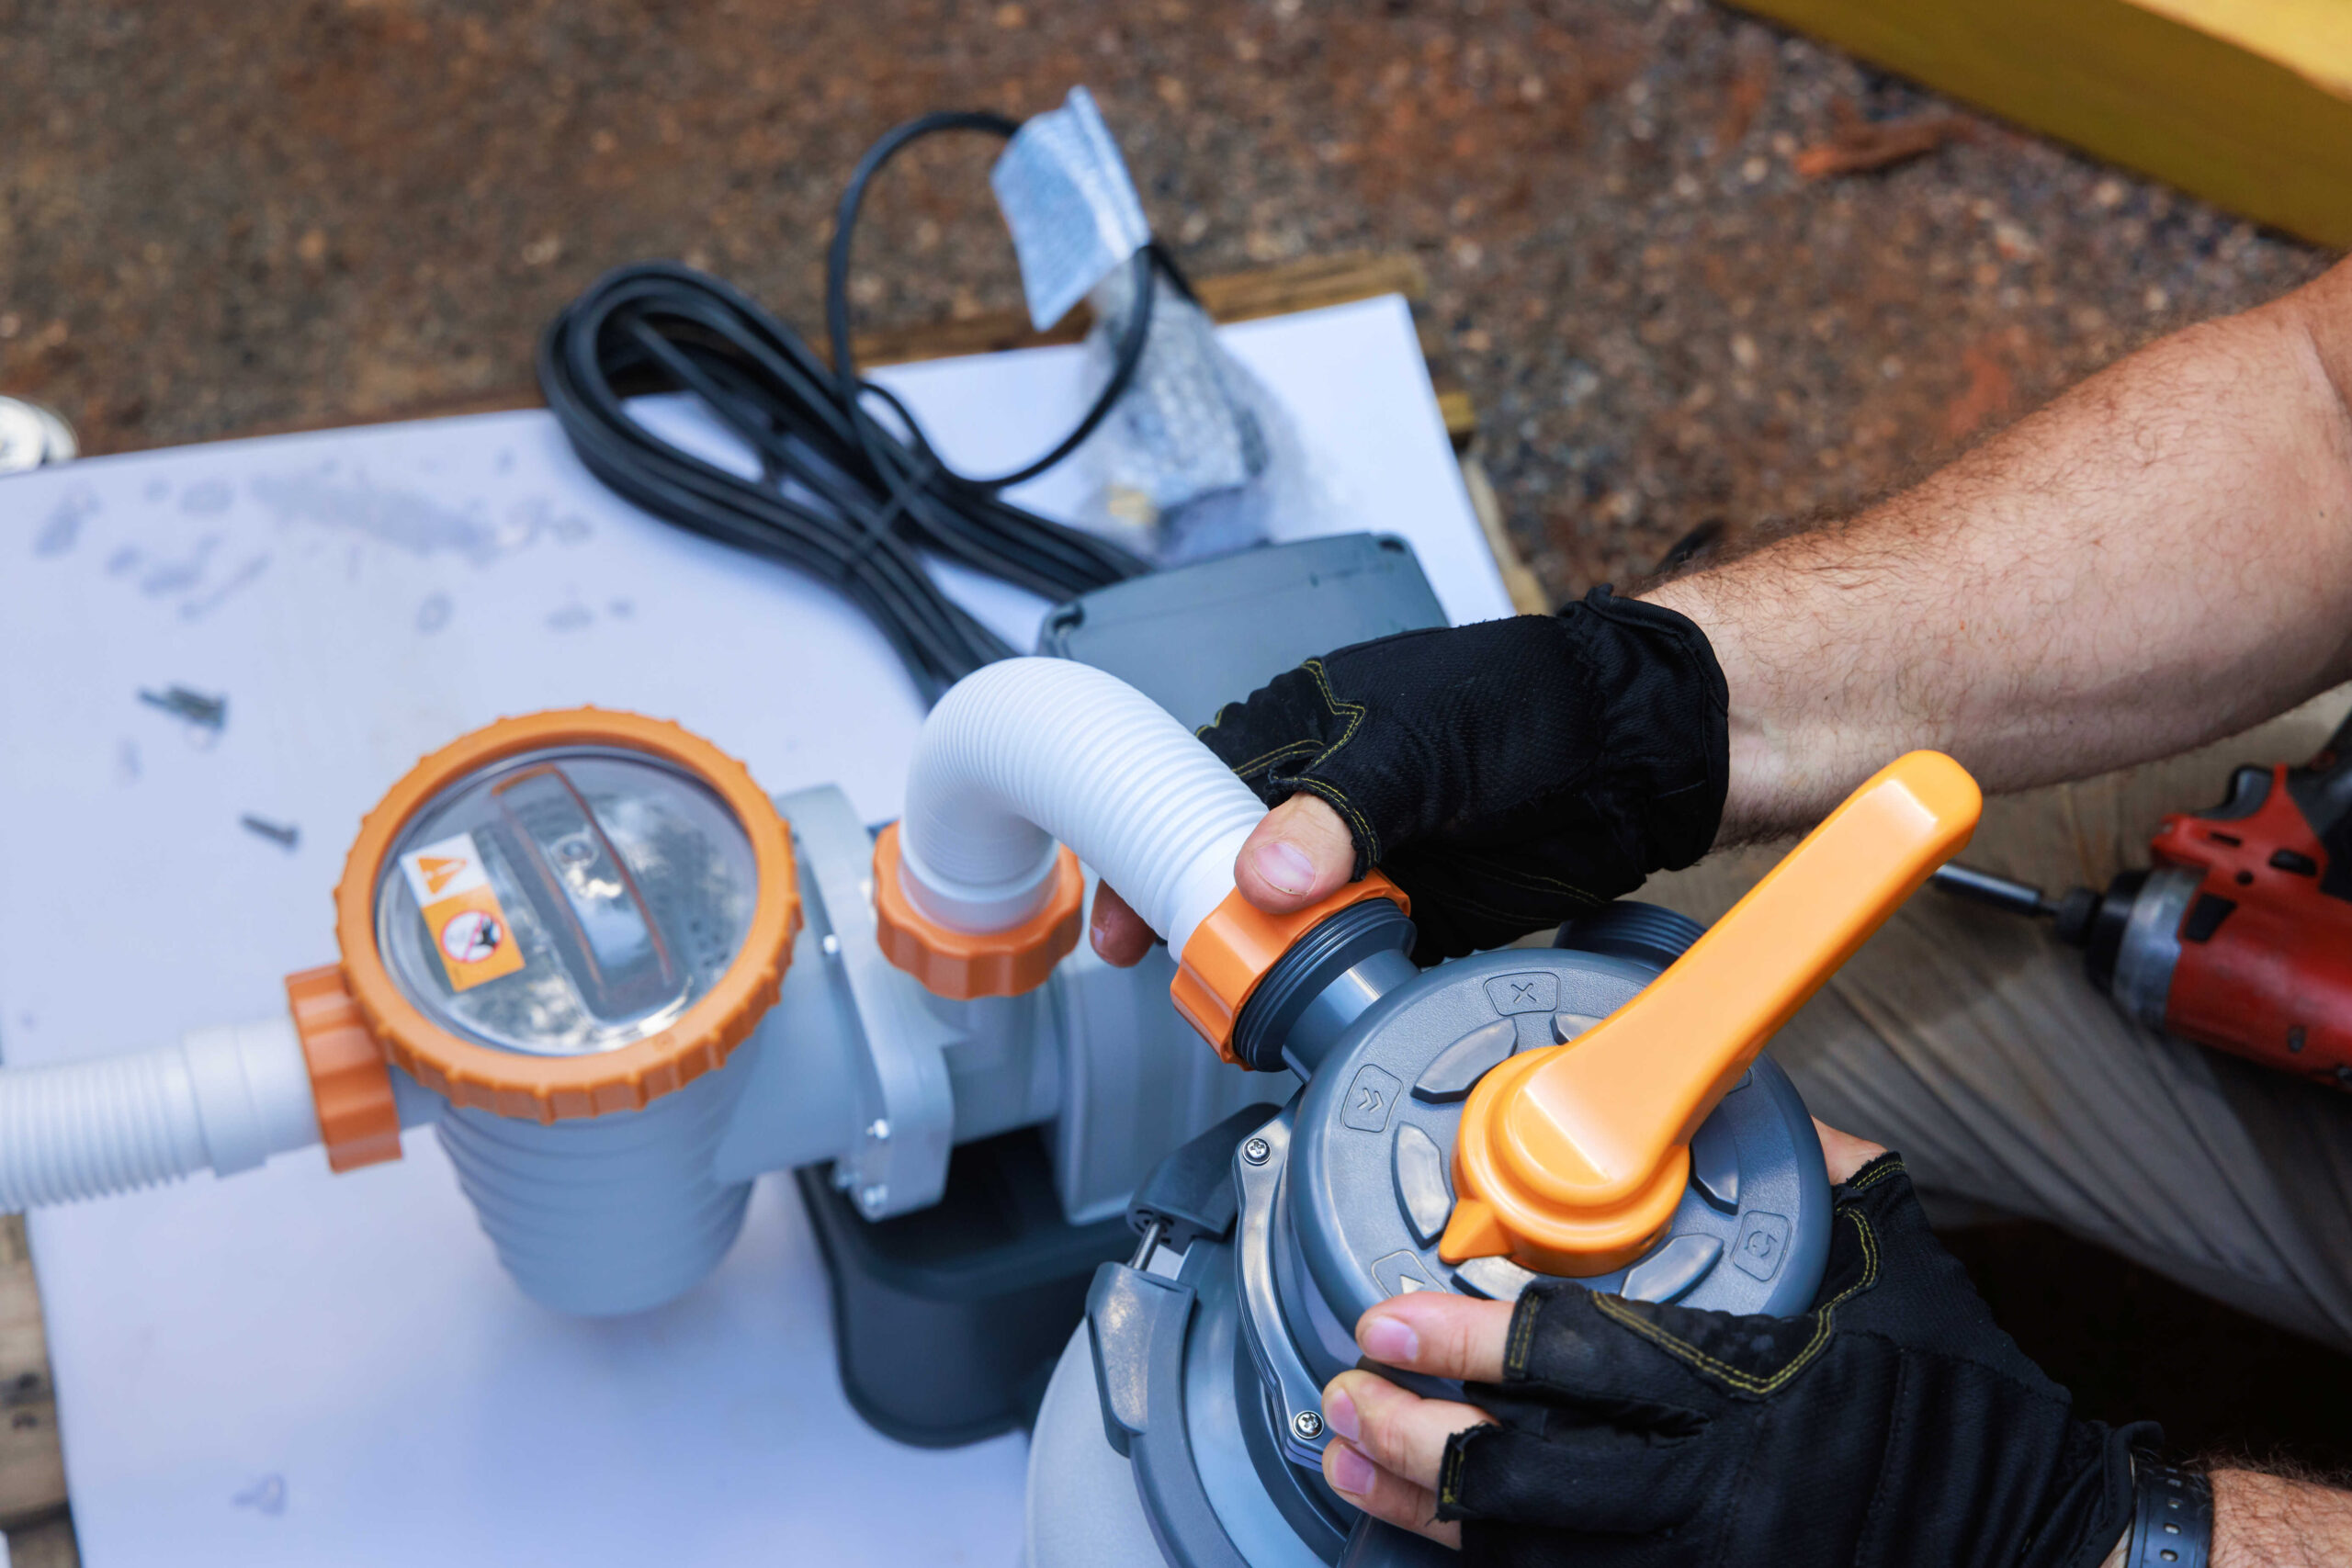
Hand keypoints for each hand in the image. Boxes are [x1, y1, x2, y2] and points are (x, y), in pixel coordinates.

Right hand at [1092, 591, 1730, 965]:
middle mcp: (1333, 799)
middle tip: (1170, 977)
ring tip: (1233, 1018)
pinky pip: (1353, 966)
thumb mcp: (1427, 746)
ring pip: (1287, 929)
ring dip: (1258, 974)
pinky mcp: (1423, 916)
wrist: (1649, 753)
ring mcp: (1376, 860)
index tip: (1121, 914)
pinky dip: (1327, 1000)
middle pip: (1231, 872)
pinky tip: (1306, 1026)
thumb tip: (1260, 876)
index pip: (1198, 791)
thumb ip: (1341, 809)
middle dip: (1194, 929)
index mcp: (1311, 729)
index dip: (1149, 852)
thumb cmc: (1541, 707)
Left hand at [1318, 1124, 2148, 1566]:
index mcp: (1755, 1389)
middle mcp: (1719, 1498)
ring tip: (1349, 1461)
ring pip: (1521, 1555)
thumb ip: (1800, 1170)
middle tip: (1344, 1394)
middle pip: (1517, 1481)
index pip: (1573, 1363)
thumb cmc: (1965, 1403)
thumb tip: (1726, 1083)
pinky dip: (1486, 1566)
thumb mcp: (1891, 1258)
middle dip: (1408, 1438)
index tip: (1386, 1320)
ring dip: (1418, 1509)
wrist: (2054, 1547)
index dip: (1462, 1344)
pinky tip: (1430, 1535)